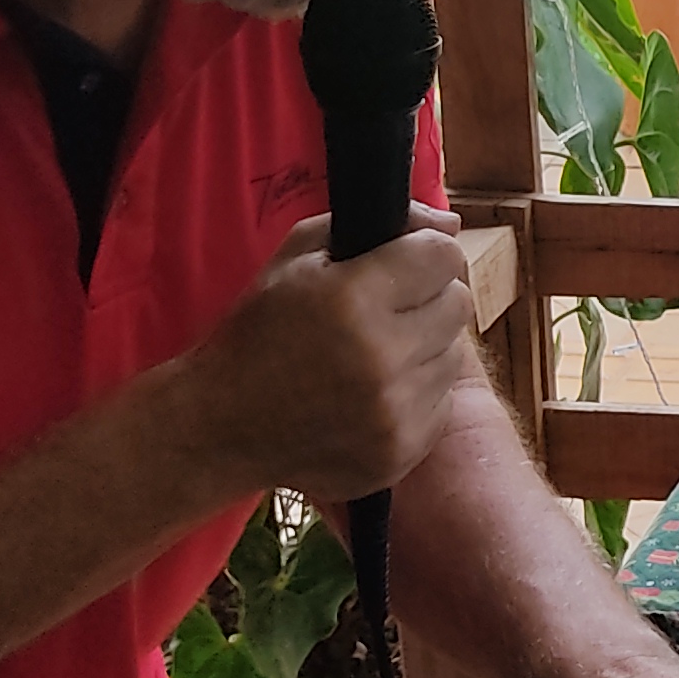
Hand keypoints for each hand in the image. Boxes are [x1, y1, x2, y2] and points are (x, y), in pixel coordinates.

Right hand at [180, 209, 471, 500]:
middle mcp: (383, 357)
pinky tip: (371, 393)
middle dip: (427, 297)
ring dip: (424, 347)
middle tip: (386, 309)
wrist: (220, 426)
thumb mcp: (296, 257)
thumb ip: (377, 228)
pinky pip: (442, 403)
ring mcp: (395, 412)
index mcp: (354, 299)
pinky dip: (416, 394)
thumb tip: (451, 225)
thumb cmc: (257, 332)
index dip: (425, 252)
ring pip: (454, 354)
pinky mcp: (401, 453)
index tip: (404, 263)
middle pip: (458, 303)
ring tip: (373, 354)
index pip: (443, 256)